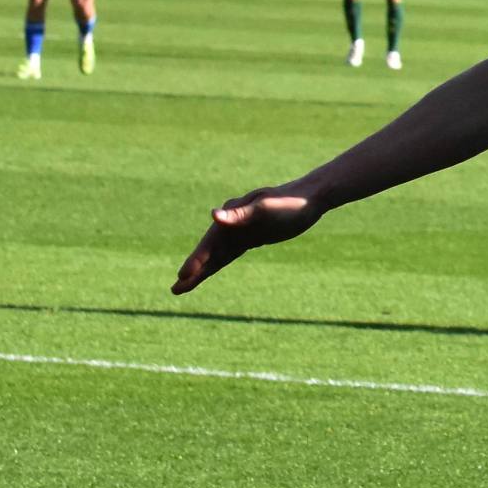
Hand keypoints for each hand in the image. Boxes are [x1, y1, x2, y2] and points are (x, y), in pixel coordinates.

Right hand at [171, 184, 324, 294]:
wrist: (311, 197)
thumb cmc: (290, 202)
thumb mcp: (266, 209)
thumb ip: (240, 215)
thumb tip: (213, 215)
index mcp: (232, 213)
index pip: (211, 241)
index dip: (197, 259)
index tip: (183, 277)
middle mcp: (232, 222)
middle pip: (209, 250)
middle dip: (193, 270)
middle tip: (175, 290)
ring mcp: (240, 230)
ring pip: (217, 254)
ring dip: (202, 270)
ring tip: (182, 287)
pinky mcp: (251, 236)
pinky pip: (229, 253)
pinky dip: (217, 263)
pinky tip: (207, 271)